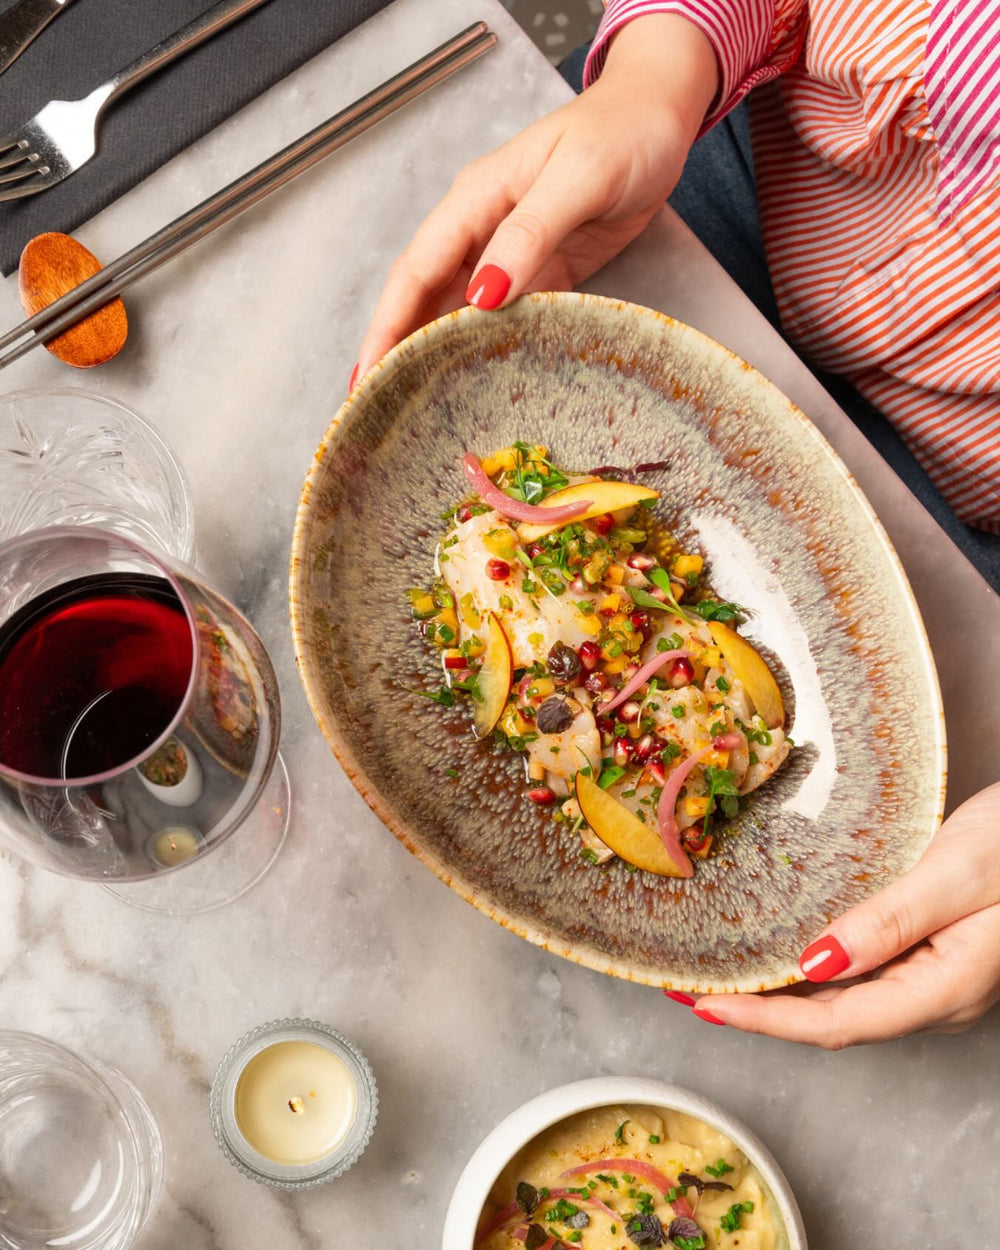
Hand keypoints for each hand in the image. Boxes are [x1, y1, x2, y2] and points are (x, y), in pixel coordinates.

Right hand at [354, 15, 718, 382]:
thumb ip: (529, 232)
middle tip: (380, 407)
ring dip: (438, 355)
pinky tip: (478, 382)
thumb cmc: (623, 132)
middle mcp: (483, 228)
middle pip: (426, 297)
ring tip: (420, 407)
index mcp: (476, 199)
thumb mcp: (577, 176)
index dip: (387, 325)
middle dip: (398, 349)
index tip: (368, 375)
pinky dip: (488, 349)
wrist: (661, 115)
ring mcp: (511, 252)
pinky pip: (508, 318)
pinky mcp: (545, 271)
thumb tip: (482, 295)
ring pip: (460, 312)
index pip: (415, 271)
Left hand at [682, 782, 999, 1046]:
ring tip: (722, 977)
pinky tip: (783, 954)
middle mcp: (938, 996)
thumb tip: (814, 964)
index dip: (764, 1019)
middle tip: (692, 988)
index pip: (835, 1022)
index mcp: (944, 987)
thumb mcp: (957, 873)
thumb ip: (888, 922)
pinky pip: (864, 976)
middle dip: (760, 1011)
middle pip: (834, 1021)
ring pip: (847, 1002)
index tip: (705, 1004)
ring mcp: (938, 979)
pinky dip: (813, 970)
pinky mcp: (935, 954)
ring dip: (782, 994)